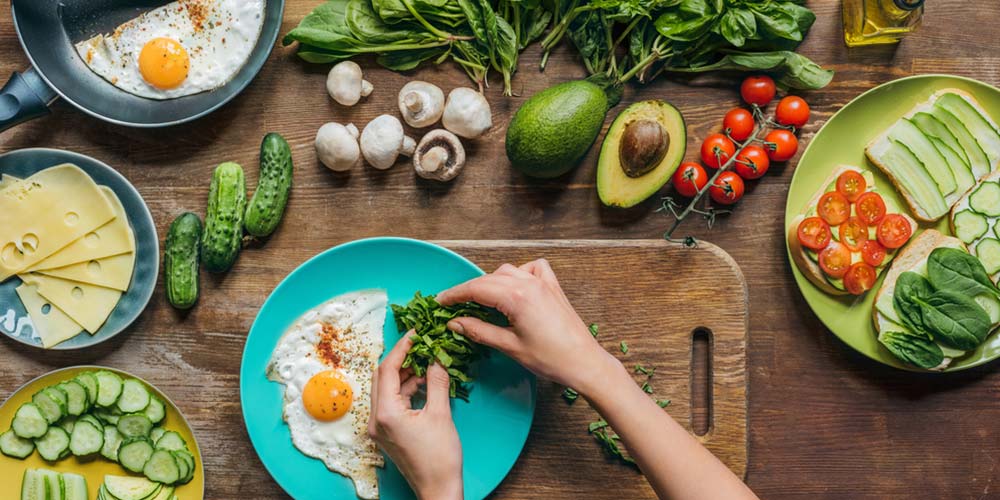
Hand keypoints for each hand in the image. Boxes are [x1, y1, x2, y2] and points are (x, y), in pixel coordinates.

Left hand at [368, 332, 462, 499]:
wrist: (438, 489)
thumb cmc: (440, 458)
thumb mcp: (441, 414)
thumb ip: (436, 381)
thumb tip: (437, 357)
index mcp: (386, 413)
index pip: (387, 369)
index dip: (402, 347)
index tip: (416, 333)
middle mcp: (376, 419)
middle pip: (381, 376)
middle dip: (400, 358)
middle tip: (421, 345)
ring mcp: (379, 427)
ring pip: (385, 388)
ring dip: (403, 374)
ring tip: (426, 361)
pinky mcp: (386, 432)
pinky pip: (391, 401)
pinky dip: (404, 389)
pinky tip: (423, 382)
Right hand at [436, 259, 617, 391]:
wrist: (584, 362)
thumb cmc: (550, 359)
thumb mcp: (509, 347)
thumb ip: (479, 331)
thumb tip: (455, 323)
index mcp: (516, 297)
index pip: (476, 288)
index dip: (455, 295)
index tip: (439, 301)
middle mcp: (529, 283)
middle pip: (488, 279)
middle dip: (468, 290)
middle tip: (453, 304)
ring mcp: (543, 283)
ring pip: (508, 271)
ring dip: (491, 282)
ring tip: (480, 300)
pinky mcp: (554, 287)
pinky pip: (532, 269)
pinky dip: (519, 273)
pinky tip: (515, 287)